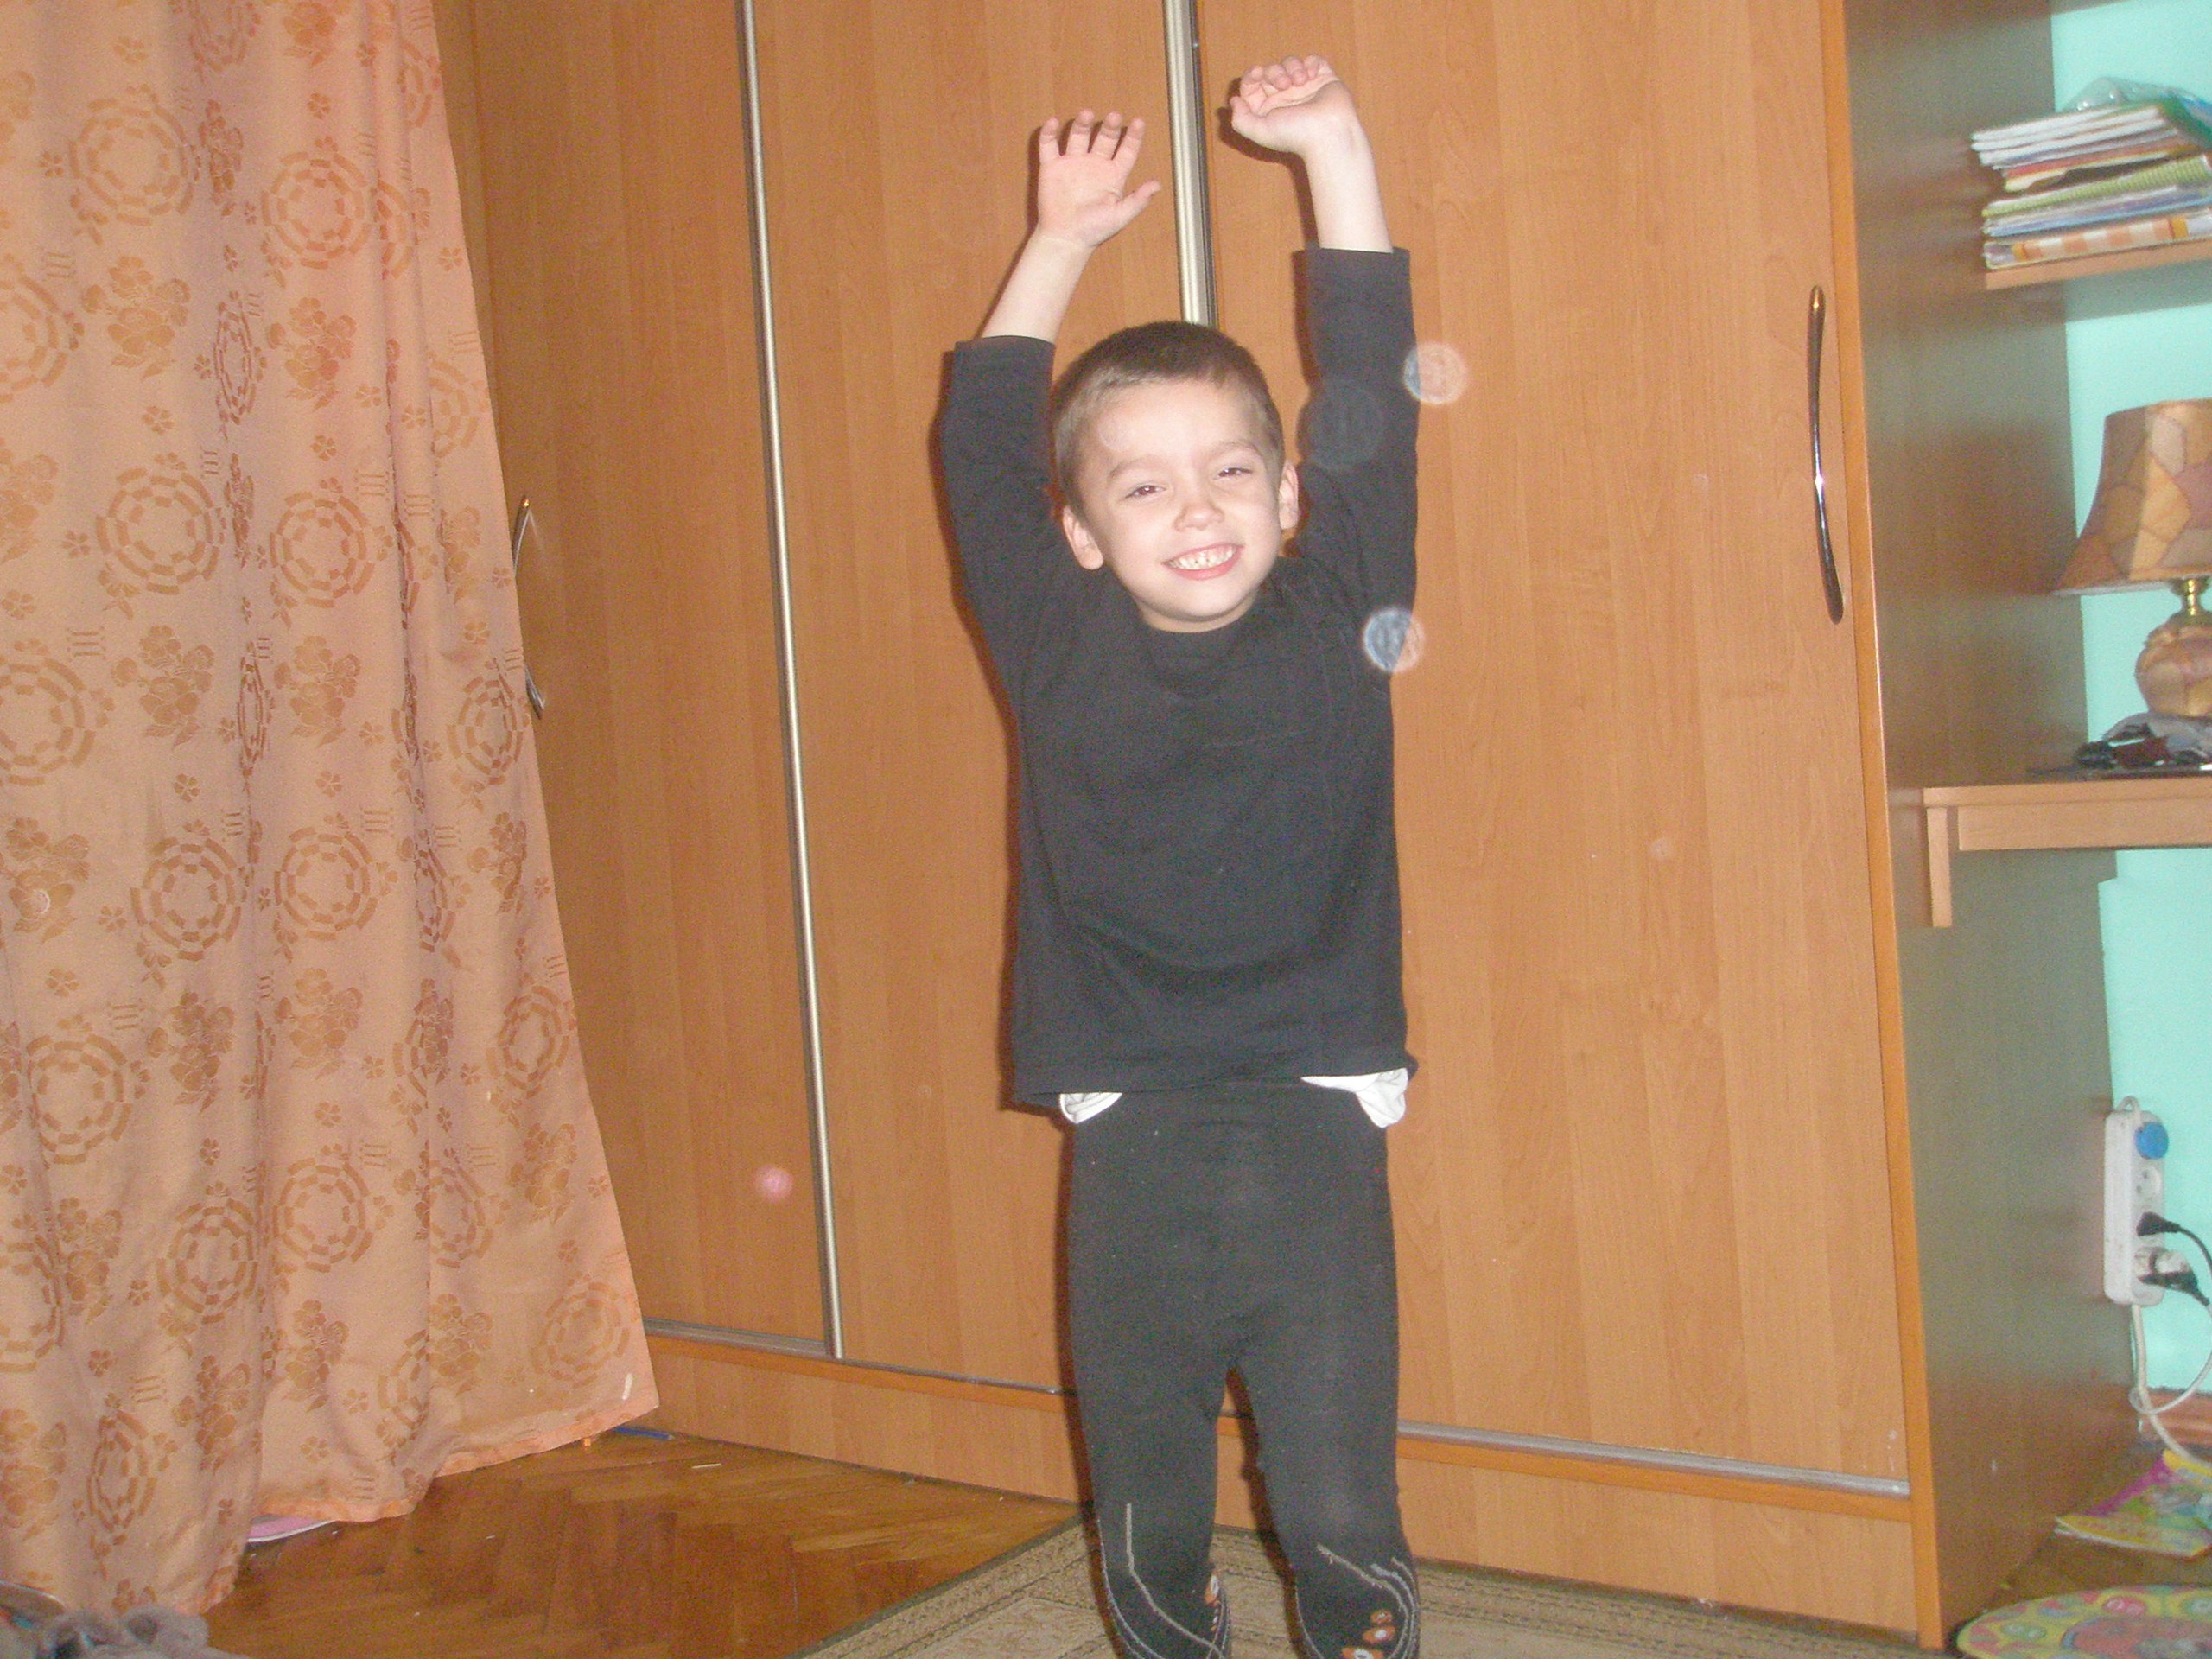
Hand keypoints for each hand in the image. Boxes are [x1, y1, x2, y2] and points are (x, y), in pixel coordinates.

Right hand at [1034, 111, 1161, 249]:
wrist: (1065, 239)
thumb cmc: (1093, 230)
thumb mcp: (1120, 216)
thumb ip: (1138, 200)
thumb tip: (1157, 185)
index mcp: (1112, 175)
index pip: (1126, 151)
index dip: (1133, 137)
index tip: (1139, 122)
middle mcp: (1094, 165)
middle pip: (1104, 139)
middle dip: (1110, 127)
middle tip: (1114, 116)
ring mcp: (1072, 164)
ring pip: (1078, 136)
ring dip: (1082, 124)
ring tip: (1087, 114)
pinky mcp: (1052, 168)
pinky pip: (1049, 146)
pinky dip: (1049, 134)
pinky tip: (1053, 122)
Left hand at [1228, 55, 1362, 159]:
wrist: (1328, 133)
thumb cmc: (1295, 135)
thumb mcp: (1259, 131)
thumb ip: (1241, 120)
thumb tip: (1235, 101)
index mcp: (1270, 109)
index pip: (1253, 85)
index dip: (1251, 76)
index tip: (1258, 73)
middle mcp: (1286, 97)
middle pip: (1271, 70)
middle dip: (1274, 72)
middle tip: (1284, 84)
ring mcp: (1306, 87)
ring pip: (1291, 62)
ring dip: (1292, 67)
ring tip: (1300, 82)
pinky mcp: (1324, 79)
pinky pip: (1313, 60)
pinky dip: (1311, 64)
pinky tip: (1312, 77)